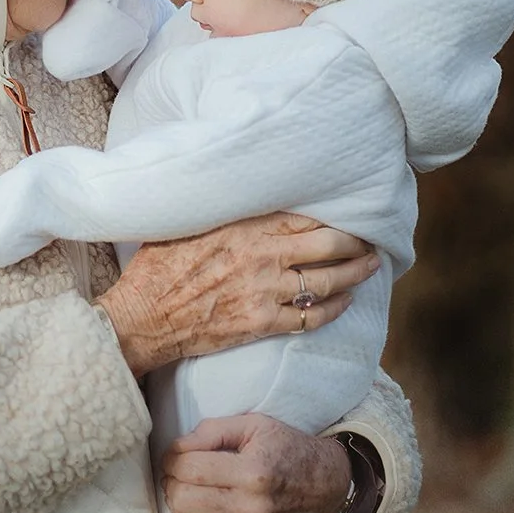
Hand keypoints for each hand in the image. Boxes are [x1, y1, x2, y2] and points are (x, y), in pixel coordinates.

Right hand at [95, 211, 377, 376]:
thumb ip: (220, 209)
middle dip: (357, 242)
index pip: (304, 215)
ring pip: (327, 281)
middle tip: (372, 239)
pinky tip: (344, 302)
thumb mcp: (185, 223)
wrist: (142, 319)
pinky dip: (334, 309)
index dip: (333, 213)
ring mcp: (265, 291)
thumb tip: (240, 189)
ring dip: (355, 274)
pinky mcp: (262, 323)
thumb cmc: (157, 268)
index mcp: (244, 226)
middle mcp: (262, 256)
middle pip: (328, 244)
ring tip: (370, 267)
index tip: (349, 211)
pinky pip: (311, 318)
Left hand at [160, 414, 350, 512]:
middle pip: (184, 500)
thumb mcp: (254, 425)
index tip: (175, 457)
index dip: (172, 460)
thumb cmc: (287, 450)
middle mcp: (254, 511)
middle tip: (182, 477)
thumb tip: (175, 449)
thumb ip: (211, 431)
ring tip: (195, 499)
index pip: (188, 469)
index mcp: (253, 473)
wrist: (328, 484)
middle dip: (174, 484)